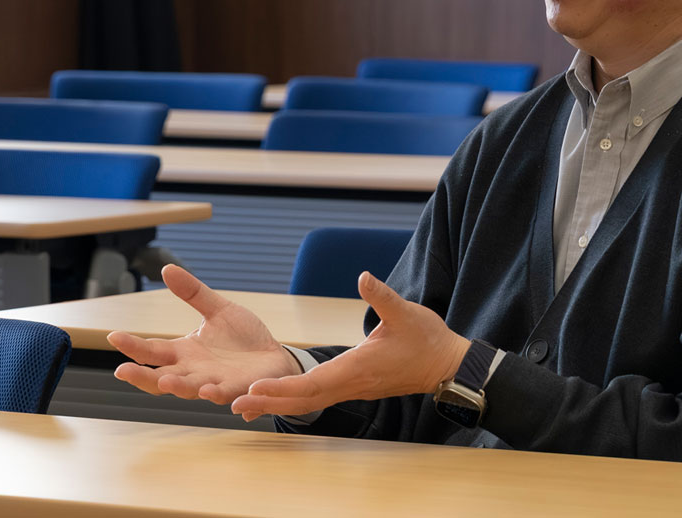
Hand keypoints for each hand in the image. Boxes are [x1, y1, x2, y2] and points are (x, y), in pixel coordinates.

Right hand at [107, 264, 299, 404]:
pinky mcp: (240, 389)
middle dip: (142, 377)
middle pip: (161, 378)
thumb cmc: (243, 337)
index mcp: (184, 353)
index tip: (114, 336)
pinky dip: (220, 395)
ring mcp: (215, 383)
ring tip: (166, 381)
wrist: (274, 356)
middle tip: (123, 371)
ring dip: (179, 387)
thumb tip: (167, 268)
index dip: (133, 345)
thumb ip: (193, 293)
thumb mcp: (218, 310)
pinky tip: (212, 393)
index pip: (152, 351)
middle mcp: (194, 372)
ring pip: (190, 390)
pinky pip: (228, 395)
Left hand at [229, 271, 469, 421]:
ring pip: (310, 402)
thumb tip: (363, 277)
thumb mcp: (405, 312)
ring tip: (248, 404)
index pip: (314, 383)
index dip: (283, 388)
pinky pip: (319, 397)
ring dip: (280, 404)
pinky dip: (296, 399)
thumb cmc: (427, 339)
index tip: (257, 389)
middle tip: (236, 403)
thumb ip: (381, 295)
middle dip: (270, 402)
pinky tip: (279, 398)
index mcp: (358, 367)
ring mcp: (353, 387)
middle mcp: (352, 382)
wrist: (445, 366)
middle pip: (304, 400)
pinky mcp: (356, 386)